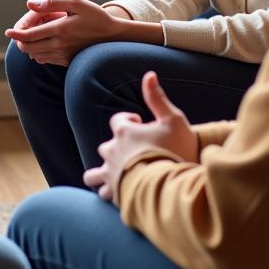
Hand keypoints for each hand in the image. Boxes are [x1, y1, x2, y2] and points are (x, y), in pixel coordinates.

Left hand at [4, 0, 126, 66]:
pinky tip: (42, 44)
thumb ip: (52, 2)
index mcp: (60, 29)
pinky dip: (38, 53)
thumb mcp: (76, 3)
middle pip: (29, 48)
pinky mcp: (67, 62)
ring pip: (35, 55)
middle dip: (20, 41)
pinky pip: (45, 60)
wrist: (113, 37)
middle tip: (18, 33)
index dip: (16, 34)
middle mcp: (60, 45)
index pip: (30, 35)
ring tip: (32, 35)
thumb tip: (30, 4)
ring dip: (29, 47)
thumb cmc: (94, 16)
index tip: (8, 32)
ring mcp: (63, 55)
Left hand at [83, 72, 198, 201]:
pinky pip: (103, 194)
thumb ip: (157, 98)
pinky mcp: (115, 194)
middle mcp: (112, 151)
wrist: (173, 187)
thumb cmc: (175, 152)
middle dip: (117, 149)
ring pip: (94, 174)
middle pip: (105, 147)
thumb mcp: (172, 120)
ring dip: (101, 174)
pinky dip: (109, 193)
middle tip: (138, 154)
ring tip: (116, 177)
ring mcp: (111, 174)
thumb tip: (149, 74)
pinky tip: (120, 194)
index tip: (144, 126)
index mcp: (124, 132)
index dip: (130, 122)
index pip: (118, 121)